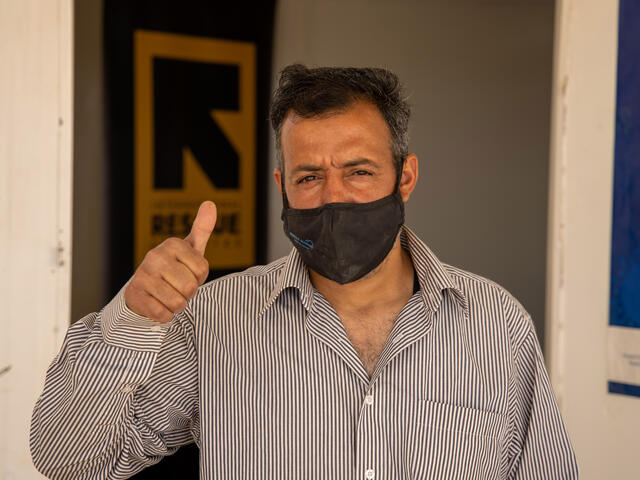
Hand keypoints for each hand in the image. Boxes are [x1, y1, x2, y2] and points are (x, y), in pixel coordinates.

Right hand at [124, 201, 216, 322]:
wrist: (144, 290)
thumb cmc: (174, 268)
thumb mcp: (190, 249)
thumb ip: (202, 228)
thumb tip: (210, 203)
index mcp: (172, 244)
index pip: (202, 270)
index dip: (199, 278)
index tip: (188, 273)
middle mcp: (155, 256)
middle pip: (190, 287)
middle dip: (189, 293)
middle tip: (178, 287)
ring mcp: (142, 275)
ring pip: (177, 302)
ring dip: (177, 305)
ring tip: (169, 296)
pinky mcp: (134, 295)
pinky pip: (162, 314)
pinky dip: (165, 315)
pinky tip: (157, 305)